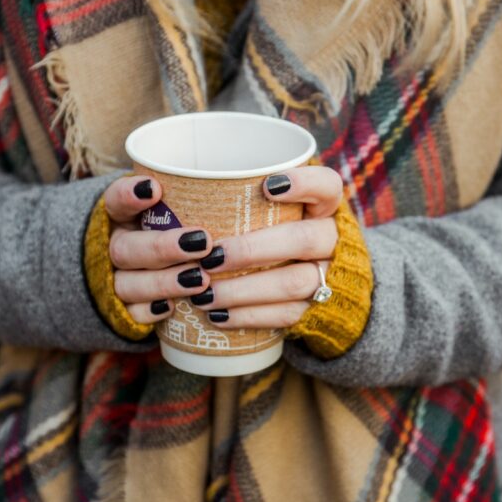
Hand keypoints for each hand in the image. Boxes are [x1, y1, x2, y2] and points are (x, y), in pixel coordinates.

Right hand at [102, 175, 214, 322]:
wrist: (134, 270)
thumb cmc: (169, 230)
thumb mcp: (176, 209)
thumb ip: (199, 198)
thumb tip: (264, 185)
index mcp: (121, 217)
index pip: (114, 200)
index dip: (128, 195)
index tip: (155, 188)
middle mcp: (114, 246)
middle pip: (124, 248)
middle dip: (163, 247)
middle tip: (203, 243)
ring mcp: (115, 279)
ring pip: (127, 283)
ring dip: (163, 282)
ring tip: (200, 280)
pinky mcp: (122, 310)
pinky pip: (130, 314)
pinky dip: (149, 311)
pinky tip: (171, 308)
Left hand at [187, 166, 341, 328]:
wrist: (328, 280)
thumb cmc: (282, 231)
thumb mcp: (276, 208)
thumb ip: (244, 199)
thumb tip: (169, 189)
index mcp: (325, 207)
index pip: (327, 186)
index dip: (303, 184)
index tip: (268, 186)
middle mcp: (332, 239)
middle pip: (303, 240)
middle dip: (252, 249)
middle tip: (210, 256)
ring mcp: (329, 276)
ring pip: (293, 283)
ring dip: (244, 290)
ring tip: (204, 294)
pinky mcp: (318, 310)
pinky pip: (287, 315)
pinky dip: (249, 316)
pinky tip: (217, 316)